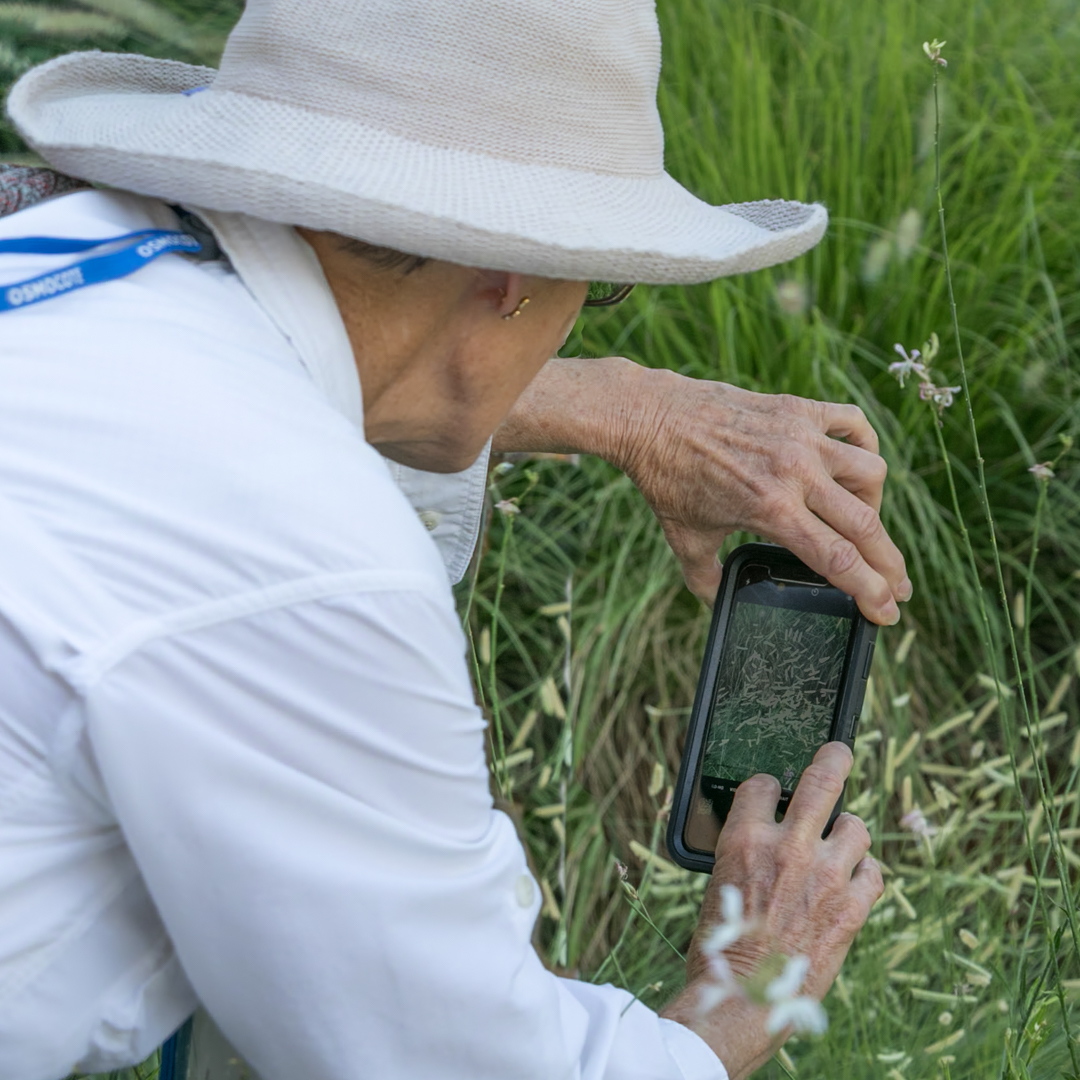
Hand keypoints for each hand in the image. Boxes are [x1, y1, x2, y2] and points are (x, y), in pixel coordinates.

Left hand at [610, 367, 908, 624]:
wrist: (650, 418)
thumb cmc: (666, 480)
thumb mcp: (685, 540)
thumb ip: (707, 579)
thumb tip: (720, 604)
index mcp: (771, 510)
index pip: (838, 560)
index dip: (870, 592)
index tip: (887, 613)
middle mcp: (795, 472)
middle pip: (866, 525)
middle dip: (889, 564)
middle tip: (898, 587)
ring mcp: (801, 436)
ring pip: (870, 471)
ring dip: (873, 503)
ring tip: (858, 519)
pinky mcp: (797, 407)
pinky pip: (853, 422)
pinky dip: (863, 443)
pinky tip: (853, 464)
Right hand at [661, 744, 882, 1077]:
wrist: (743, 1003)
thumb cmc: (721, 946)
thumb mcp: (720, 883)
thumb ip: (748, 852)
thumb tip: (766, 836)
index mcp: (744, 839)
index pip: (762, 784)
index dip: (767, 787)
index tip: (772, 793)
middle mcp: (789, 848)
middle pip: (824, 779)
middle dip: (834, 758)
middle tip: (839, 751)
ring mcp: (826, 877)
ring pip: (857, 827)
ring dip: (848, 833)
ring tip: (840, 845)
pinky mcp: (852, 909)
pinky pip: (874, 873)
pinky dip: (864, 875)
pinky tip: (852, 883)